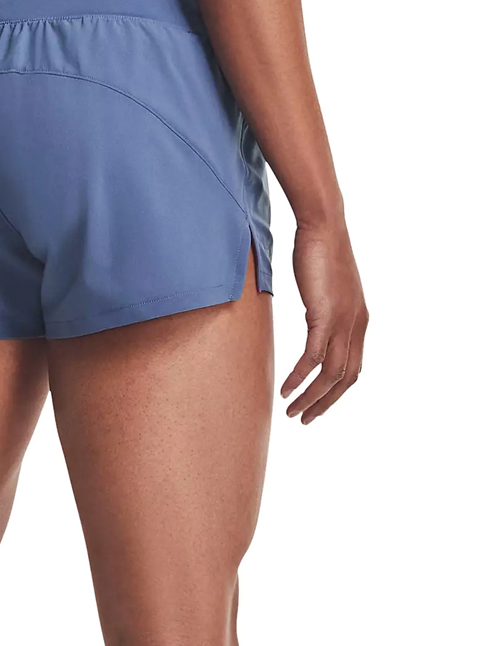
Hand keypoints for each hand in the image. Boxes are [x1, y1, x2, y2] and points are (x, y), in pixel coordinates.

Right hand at [281, 221, 367, 423]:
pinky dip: (299, 378)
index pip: (354, 368)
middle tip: (304, 419)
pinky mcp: (324, 316)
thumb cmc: (319, 250)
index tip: (316, 403)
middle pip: (345, 379)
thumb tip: (312, 319)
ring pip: (330, 374)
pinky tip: (286, 389)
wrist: (324, 226)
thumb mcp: (327, 287)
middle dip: (325, 403)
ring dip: (311, 397)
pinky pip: (312, 358)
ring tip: (292, 411)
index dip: (336, 391)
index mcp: (360, 321)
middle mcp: (357, 325)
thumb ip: (324, 308)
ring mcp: (343, 322)